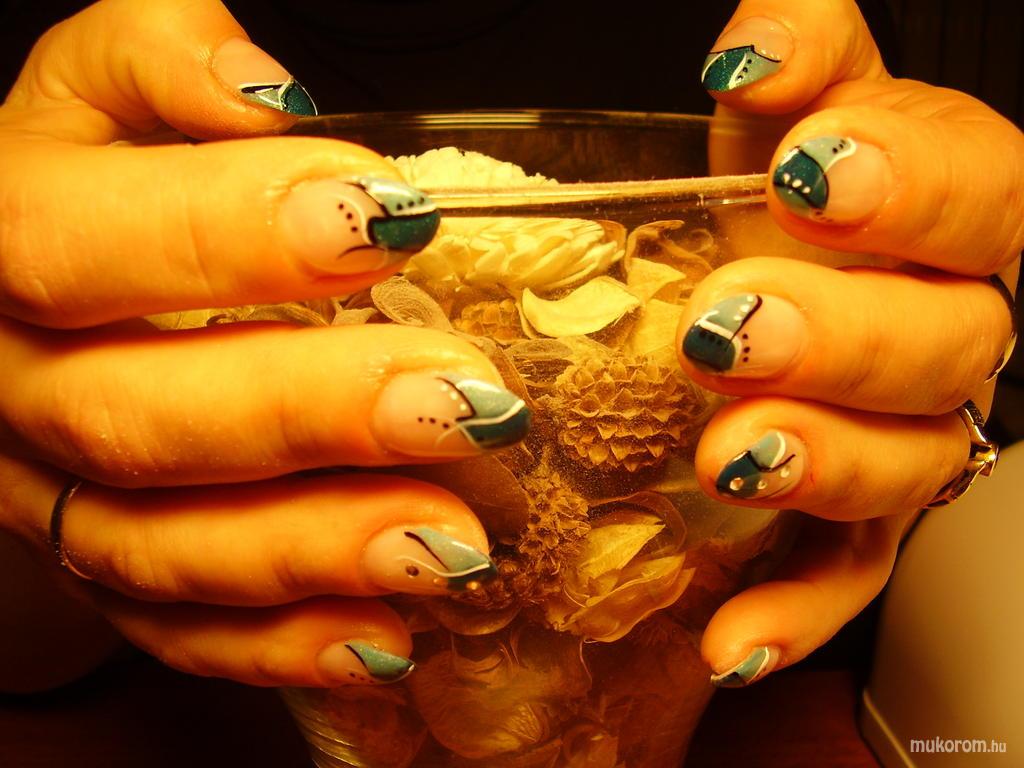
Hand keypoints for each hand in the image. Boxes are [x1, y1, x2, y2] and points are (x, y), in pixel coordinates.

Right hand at [0, 0, 528, 691]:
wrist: (24, 295)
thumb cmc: (91, 178)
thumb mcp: (96, 86)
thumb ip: (159, 55)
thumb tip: (266, 89)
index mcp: (0, 238)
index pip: (73, 240)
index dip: (222, 233)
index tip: (388, 218)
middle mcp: (10, 384)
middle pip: (130, 418)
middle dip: (306, 416)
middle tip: (461, 404)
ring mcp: (49, 493)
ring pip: (156, 550)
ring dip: (311, 552)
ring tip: (450, 545)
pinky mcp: (101, 565)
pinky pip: (175, 631)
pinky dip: (282, 645)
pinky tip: (387, 638)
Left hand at [682, 0, 1020, 685]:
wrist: (773, 267)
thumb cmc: (785, 188)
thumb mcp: (792, 104)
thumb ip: (796, 51)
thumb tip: (756, 47)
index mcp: (954, 217)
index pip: (988, 196)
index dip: (918, 188)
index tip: (817, 170)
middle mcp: (951, 333)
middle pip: (952, 349)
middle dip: (845, 337)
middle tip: (736, 320)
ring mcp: (904, 433)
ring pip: (907, 467)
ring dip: (823, 467)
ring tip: (733, 452)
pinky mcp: (846, 517)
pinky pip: (843, 574)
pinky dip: (793, 613)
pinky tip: (733, 639)